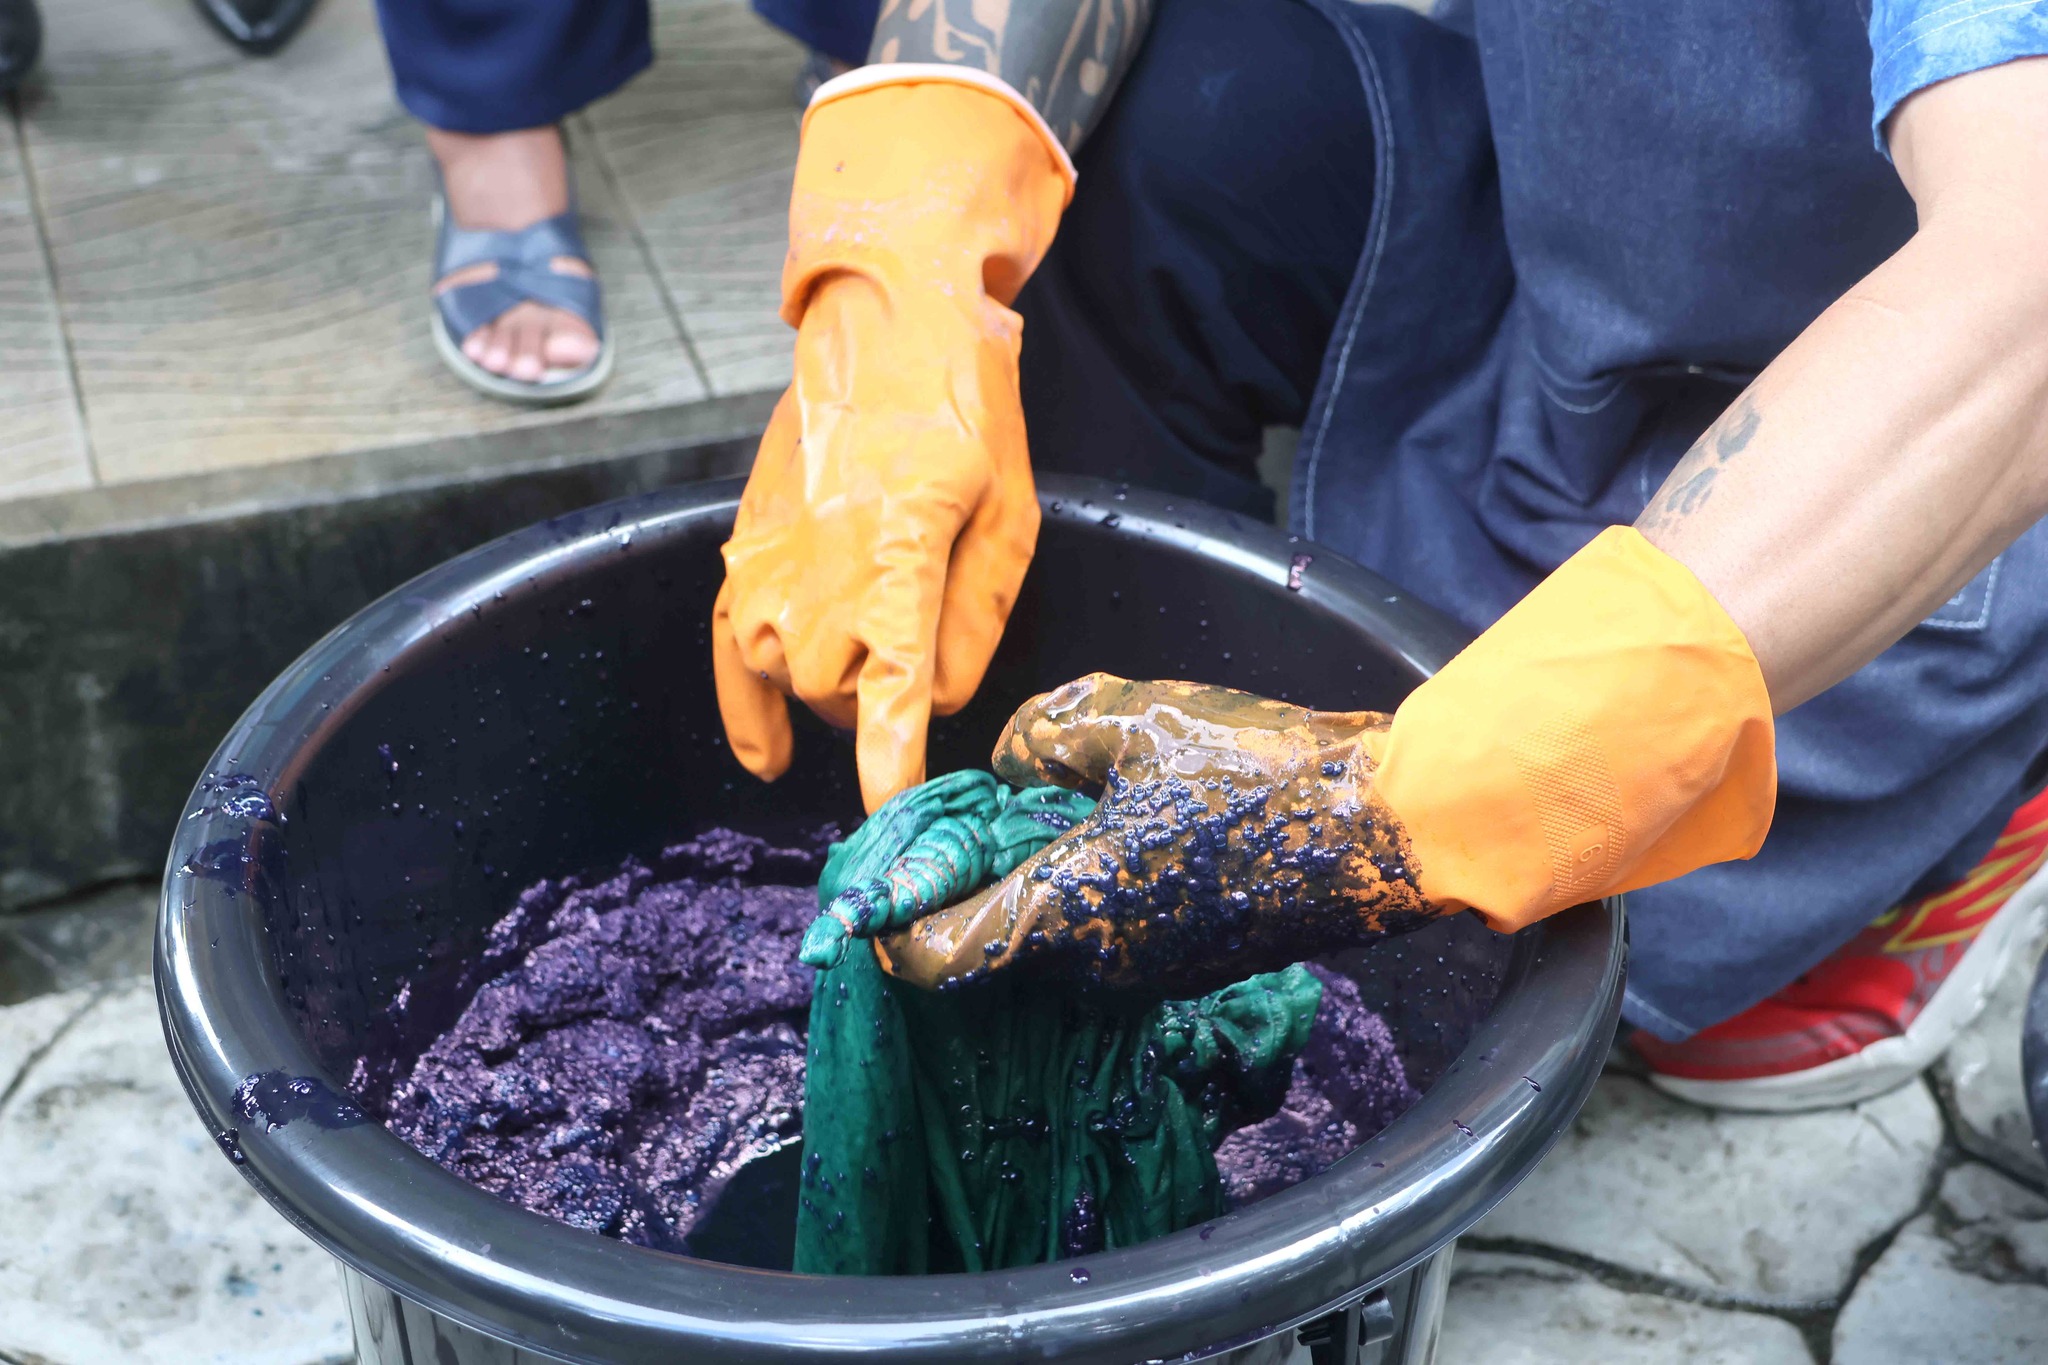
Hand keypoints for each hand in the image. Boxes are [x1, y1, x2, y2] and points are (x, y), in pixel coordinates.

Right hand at [712, 71, 1073, 813]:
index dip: (891, 766)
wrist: (884, 323)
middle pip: (842, 698)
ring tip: (872, 642)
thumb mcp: (1008, 514)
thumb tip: (937, 705)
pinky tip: (766, 759)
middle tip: (925, 642)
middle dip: (884, 697)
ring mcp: (765, 563)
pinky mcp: (741, 550)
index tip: (890, 824)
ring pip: (791, 681)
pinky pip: (727, 652)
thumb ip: (976, 621)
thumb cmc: (964, 412)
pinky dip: (745, 710)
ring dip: (835, 685)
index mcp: (892, 558)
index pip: (887, 691)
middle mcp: (814, 571)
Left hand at [873, 675, 1437, 995]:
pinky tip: (1112, 829)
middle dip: (963, 887)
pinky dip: (1080, 897)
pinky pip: (1099, 942)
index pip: (932, 960)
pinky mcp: (1185, 967)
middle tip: (972, 817)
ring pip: (1046, 945)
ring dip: (1027, 888)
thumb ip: (1043, 734)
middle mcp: (1094, 969)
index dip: (890, 922)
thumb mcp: (1133, 718)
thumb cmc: (1257, 772)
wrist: (1387, 829)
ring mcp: (1144, 978)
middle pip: (985, 951)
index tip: (881, 880)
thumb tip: (1012, 764)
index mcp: (1064, 915)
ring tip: (1051, 809)